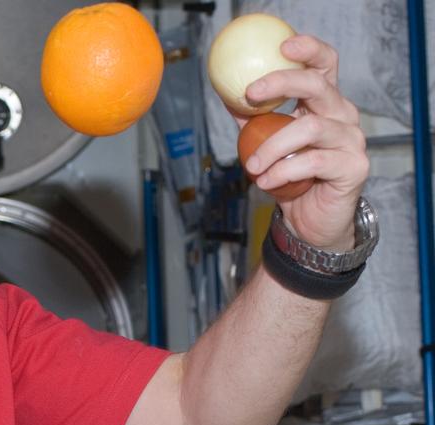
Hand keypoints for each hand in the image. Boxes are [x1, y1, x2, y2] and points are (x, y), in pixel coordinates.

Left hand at [237, 34, 368, 248]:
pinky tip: (266, 182)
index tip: (282, 46)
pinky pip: (313, 161)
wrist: (309, 222)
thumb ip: (253, 121)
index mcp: (324, 104)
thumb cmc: (290, 179)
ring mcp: (351, 139)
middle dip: (282, 83)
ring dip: (272, 146)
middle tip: (250, 94)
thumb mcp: (267, 145)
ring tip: (253, 166)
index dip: (308, 50)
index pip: (324, 66)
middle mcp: (342, 115)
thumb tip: (226, 95)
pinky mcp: (354, 166)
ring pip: (309, 127)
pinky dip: (283, 171)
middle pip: (318, 85)